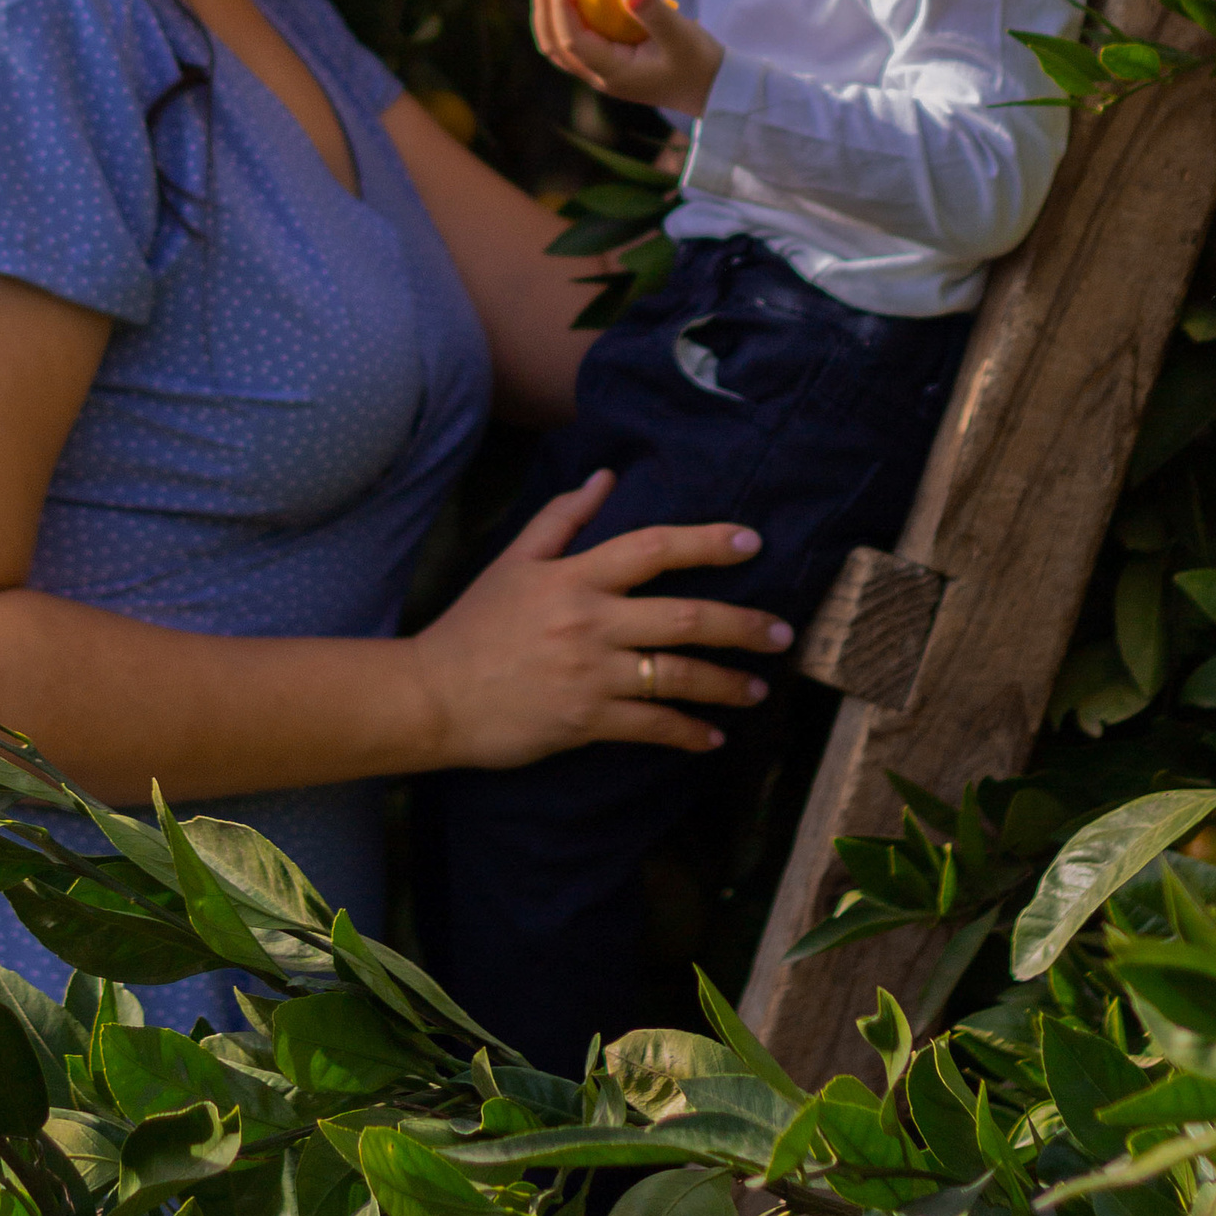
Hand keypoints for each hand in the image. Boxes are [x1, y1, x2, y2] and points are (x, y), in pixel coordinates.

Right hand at [409, 471, 789, 764]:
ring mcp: (589, 674)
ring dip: (726, 683)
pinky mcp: (583, 720)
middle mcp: (589, 621)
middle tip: (783, 633)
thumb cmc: (474, 625)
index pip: (653, 547)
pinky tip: (712, 738)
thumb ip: (562, 518)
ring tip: (756, 688)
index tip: (752, 541)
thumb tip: (606, 478)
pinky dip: (688, 733)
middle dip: (742, 624)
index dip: (707, 542)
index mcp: (573, 576)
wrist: (432, 695)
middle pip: (684, 616)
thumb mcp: (513, 562)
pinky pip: (652, 726)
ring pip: (677, 675)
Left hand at [533, 0, 727, 120]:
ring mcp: (601, 67)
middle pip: (554, 42)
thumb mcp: (682, 36)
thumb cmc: (699, 63)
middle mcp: (599, 74)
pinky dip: (576, 6)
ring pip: (561, 38)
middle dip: (546, 4)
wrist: (712, 86)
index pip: (572, 42)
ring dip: (553, 4)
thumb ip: (655, 12)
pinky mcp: (609, 56)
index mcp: (613, 73)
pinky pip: (580, 32)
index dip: (561, 9)